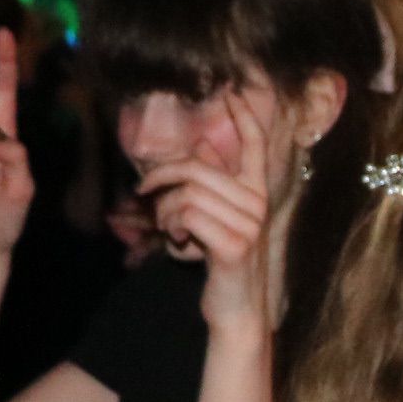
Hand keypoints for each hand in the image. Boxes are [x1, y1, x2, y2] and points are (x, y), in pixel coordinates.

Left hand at [141, 85, 283, 334]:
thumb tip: (205, 147)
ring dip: (165, 213)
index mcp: (257, 193)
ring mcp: (249, 225)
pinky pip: (187, 216)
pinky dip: (172, 229)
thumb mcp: (218, 218)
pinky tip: (177, 245)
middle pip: (197, 168)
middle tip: (143, 192)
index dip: (243, 116)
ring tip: (170, 232)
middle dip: (161, 177)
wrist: (236, 310)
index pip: (255, 145)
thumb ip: (214, 184)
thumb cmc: (222, 263)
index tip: (230, 90)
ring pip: (186, 194)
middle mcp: (258, 205)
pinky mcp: (234, 245)